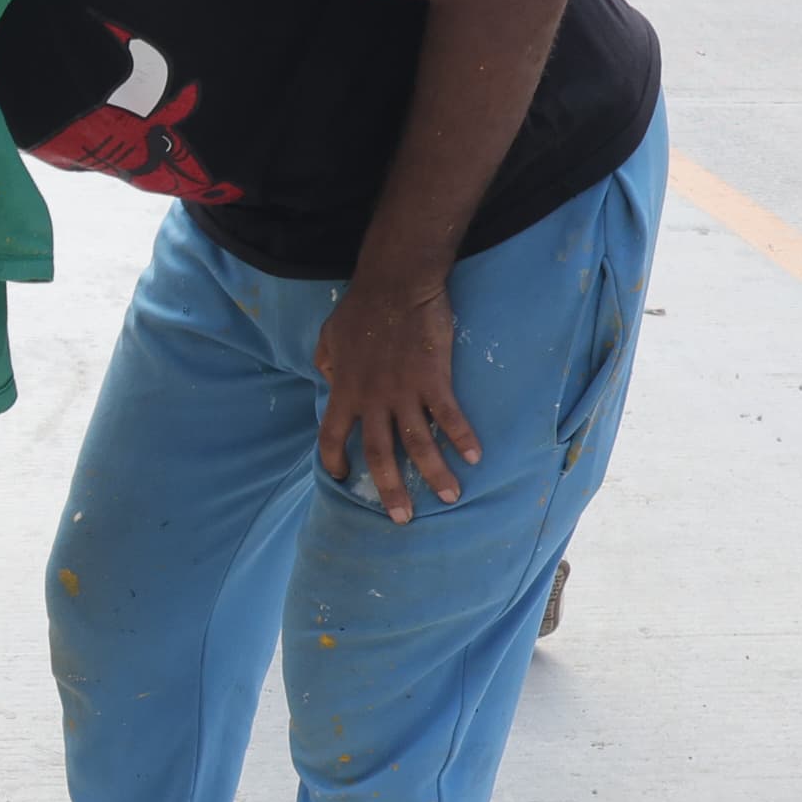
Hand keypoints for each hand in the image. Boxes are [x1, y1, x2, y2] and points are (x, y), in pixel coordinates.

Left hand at [312, 278, 479, 524]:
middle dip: (389, 489)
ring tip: (449, 497)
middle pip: (379, 454)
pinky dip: (462, 437)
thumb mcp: (329, 337)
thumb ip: (327, 362)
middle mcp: (372, 399)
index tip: (341, 477)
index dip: (334, 460)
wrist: (396, 283)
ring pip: (418, 444)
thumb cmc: (361, 307)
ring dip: (434, 474)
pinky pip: (449, 416)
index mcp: (344, 390)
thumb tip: (327, 378)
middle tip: (401, 518)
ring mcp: (404, 391)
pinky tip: (474, 456)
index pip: (332, 436)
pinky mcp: (433, 380)